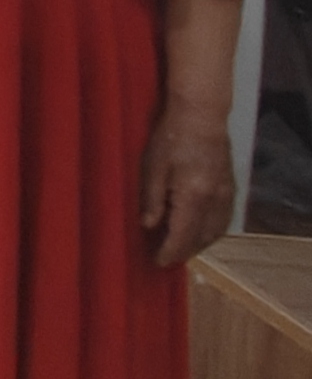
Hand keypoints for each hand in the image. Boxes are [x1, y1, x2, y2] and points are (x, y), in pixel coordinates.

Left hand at [138, 104, 235, 271]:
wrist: (202, 115)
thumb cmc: (171, 138)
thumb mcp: (152, 168)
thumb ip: (152, 199)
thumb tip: (148, 226)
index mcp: (194, 196)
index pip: (182, 236)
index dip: (169, 252)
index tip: (156, 263)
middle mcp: (215, 200)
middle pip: (201, 238)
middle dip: (183, 252)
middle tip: (164, 259)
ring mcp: (226, 194)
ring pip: (216, 231)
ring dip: (199, 244)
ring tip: (179, 248)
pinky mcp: (230, 187)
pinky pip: (224, 219)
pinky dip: (212, 231)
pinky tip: (199, 231)